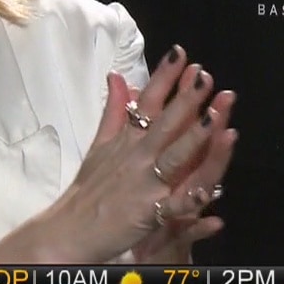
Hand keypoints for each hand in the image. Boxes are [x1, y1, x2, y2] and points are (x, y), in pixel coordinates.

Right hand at [0, 53, 220, 265]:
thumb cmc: (88, 188)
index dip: (164, 76)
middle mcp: (136, 156)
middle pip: (165, 122)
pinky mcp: (148, 212)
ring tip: (213, 116)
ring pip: (173, 156)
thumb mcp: (99, 144)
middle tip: (205, 76)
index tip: (180, 53)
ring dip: (194, 137)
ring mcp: (143, 183)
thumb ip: (114, 111)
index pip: (146, 101)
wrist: (70, 229)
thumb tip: (118, 76)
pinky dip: (188, 199)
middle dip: (186, 98)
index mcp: (127, 139)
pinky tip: (207, 191)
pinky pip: (173, 205)